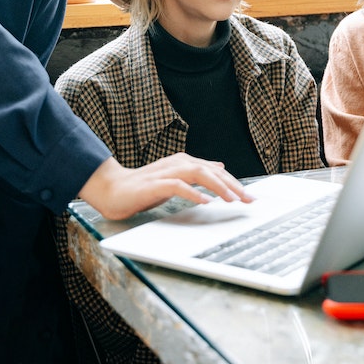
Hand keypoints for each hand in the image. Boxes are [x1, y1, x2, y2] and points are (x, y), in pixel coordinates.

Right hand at [78, 153, 253, 220]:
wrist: (113, 188)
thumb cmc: (145, 186)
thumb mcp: (176, 178)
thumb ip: (196, 173)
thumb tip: (219, 168)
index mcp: (184, 161)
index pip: (215, 171)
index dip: (234, 182)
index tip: (250, 197)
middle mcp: (178, 162)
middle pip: (211, 170)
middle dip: (233, 185)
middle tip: (249, 200)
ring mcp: (167, 171)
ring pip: (198, 173)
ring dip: (217, 186)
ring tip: (232, 199)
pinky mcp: (155, 183)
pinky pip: (178, 186)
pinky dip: (193, 193)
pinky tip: (204, 202)